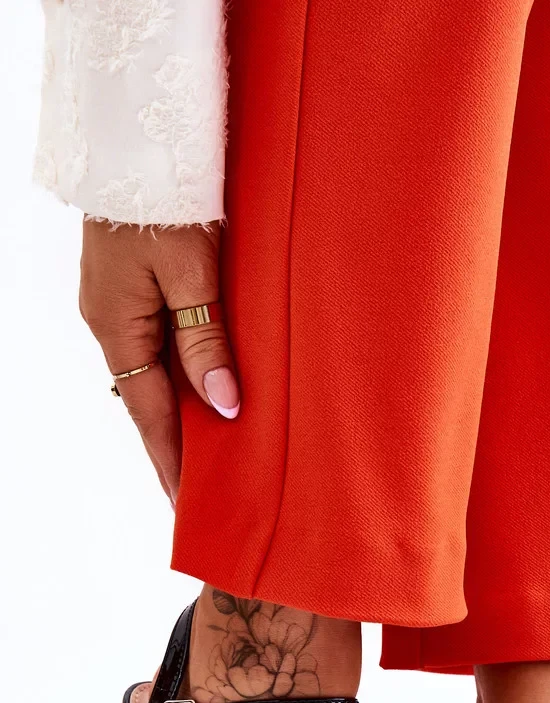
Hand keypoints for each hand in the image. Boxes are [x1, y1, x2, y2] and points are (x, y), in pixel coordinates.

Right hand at [79, 219, 238, 504]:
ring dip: (183, 411)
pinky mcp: (132, 287)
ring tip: (215, 451)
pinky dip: (182, 373)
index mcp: (117, 326)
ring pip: (155, 373)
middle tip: (208, 491)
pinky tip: (206, 389)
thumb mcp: (192, 272)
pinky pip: (159, 345)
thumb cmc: (162, 197)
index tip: (189, 504)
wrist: (136, 135)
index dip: (173, 462)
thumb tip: (222, 405)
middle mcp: (111, 323)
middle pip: (150, 401)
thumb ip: (206, 341)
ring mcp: (119, 305)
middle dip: (178, 446)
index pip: (150, 415)